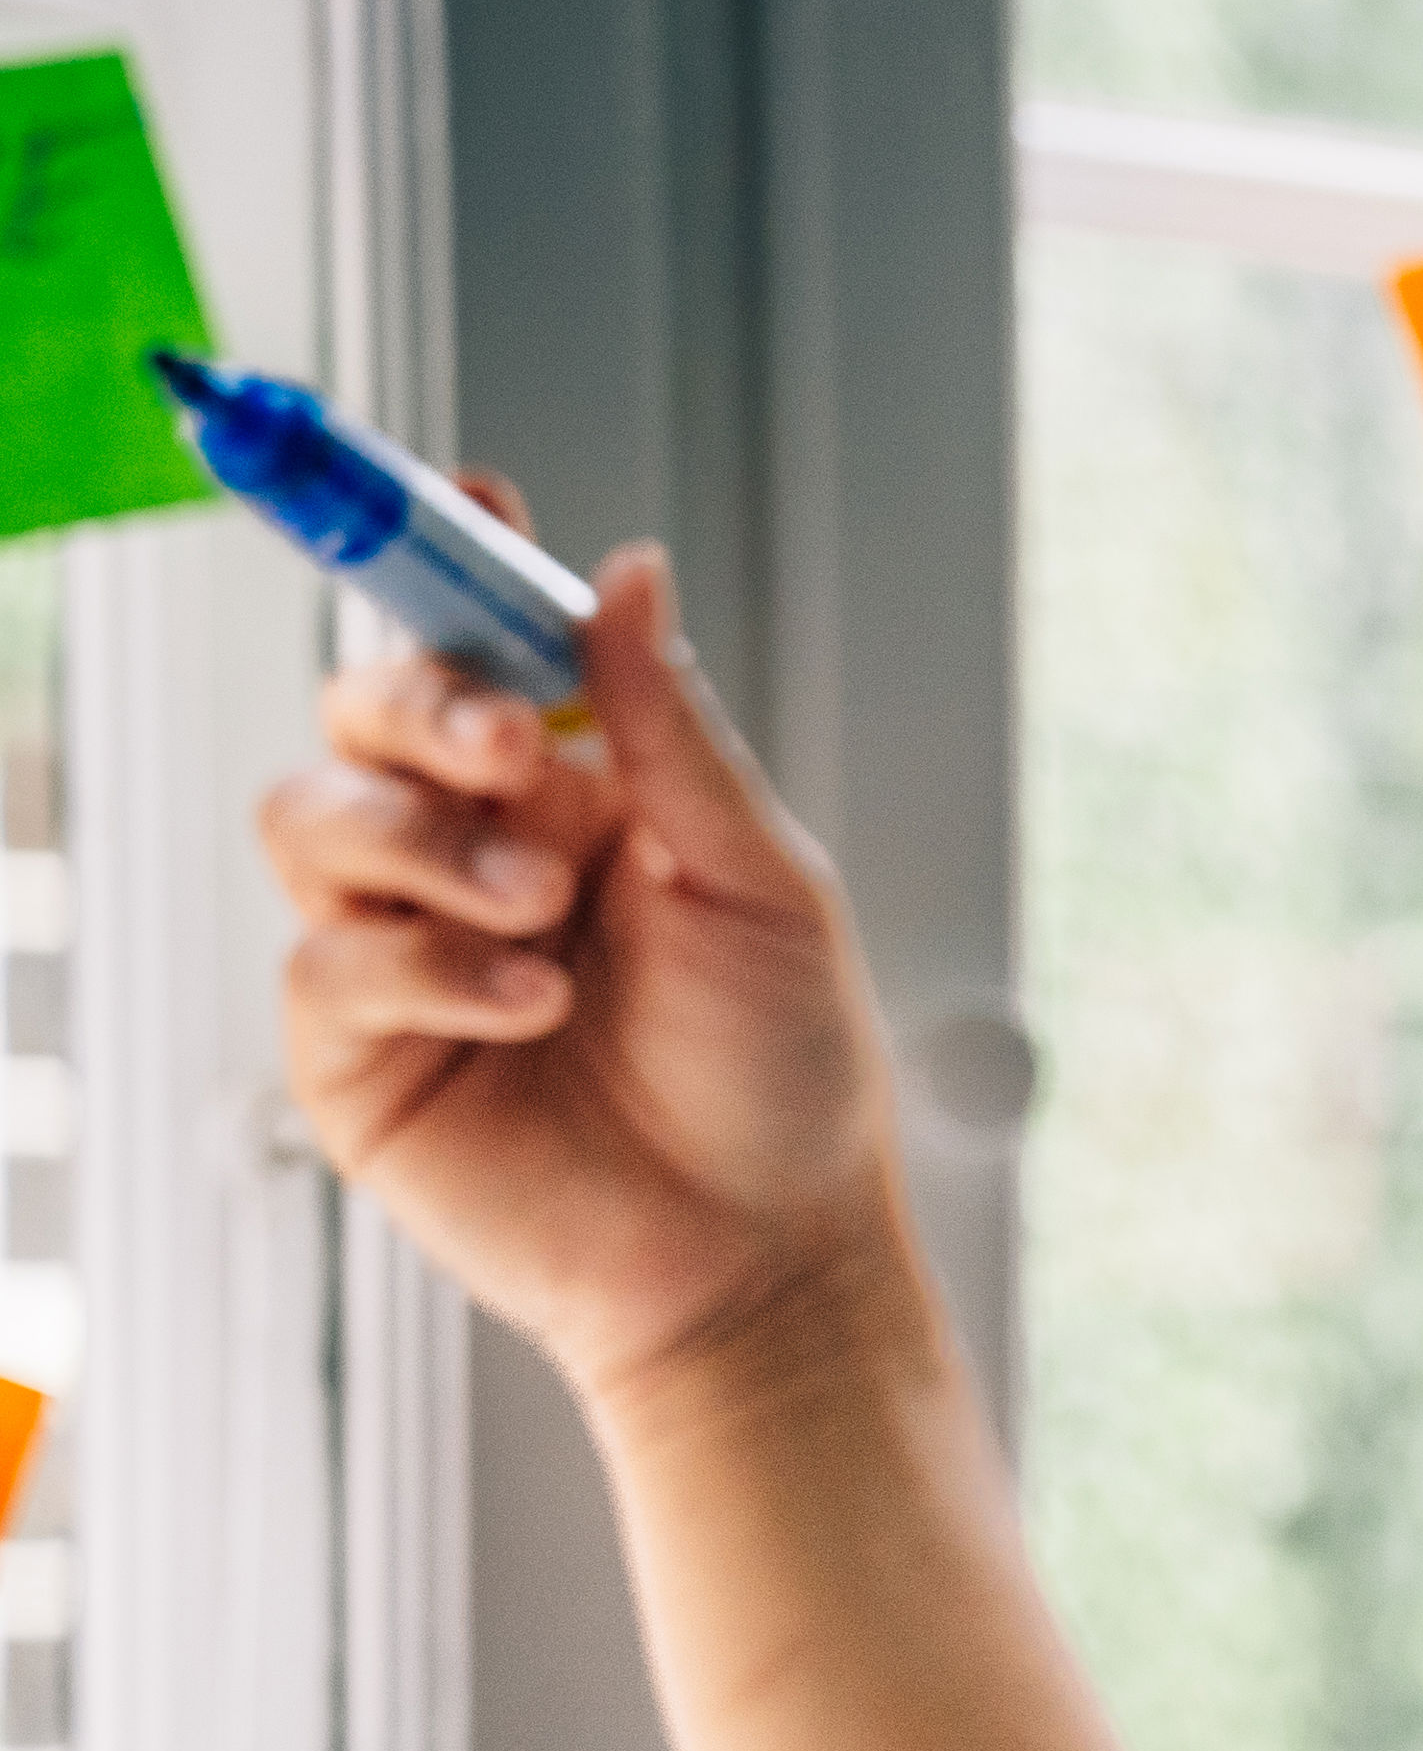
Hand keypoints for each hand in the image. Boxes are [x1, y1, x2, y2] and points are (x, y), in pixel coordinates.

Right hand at [253, 509, 918, 1412]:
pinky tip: (532, 1001)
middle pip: (361, 706)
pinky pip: (328, 961)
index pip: (476, 643)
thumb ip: (676, 729)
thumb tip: (628, 564)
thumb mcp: (760, 879)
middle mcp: (472, 847)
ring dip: (426, 839)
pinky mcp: (355, 1051)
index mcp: (576, 788)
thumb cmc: (784, 1070)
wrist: (764, 1252)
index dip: (449, 561)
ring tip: (547, 907)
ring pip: (310, 816)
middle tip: (517, 743)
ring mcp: (401, 945)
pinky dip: (430, 965)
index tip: (468, 497)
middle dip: (422, 701)